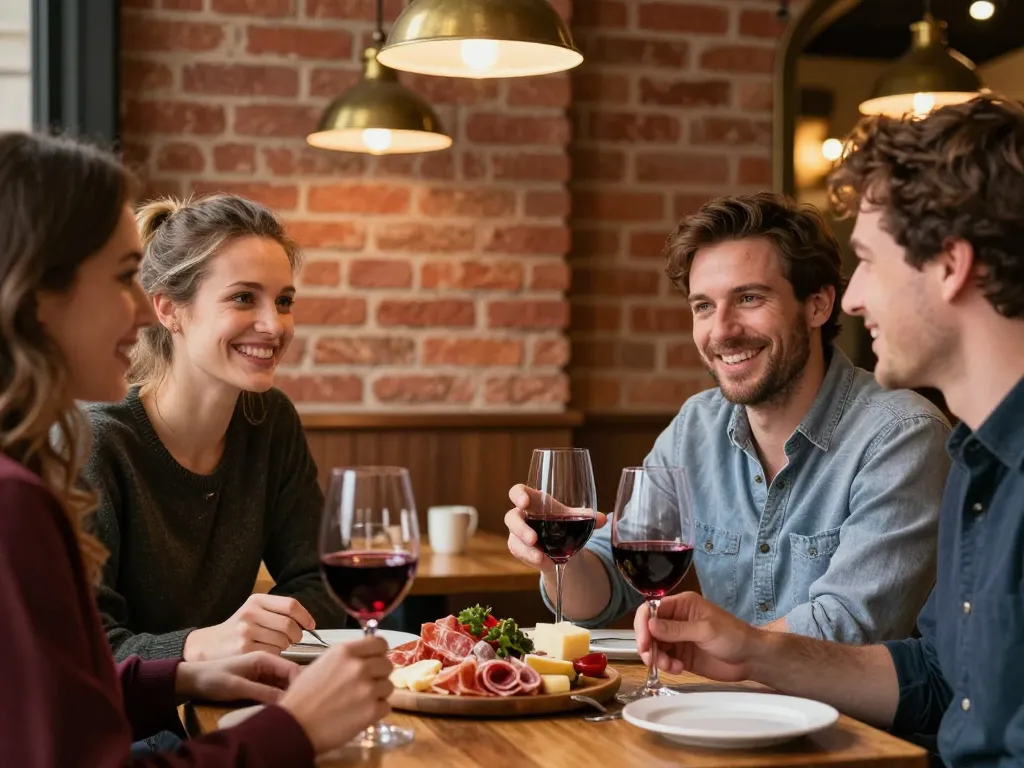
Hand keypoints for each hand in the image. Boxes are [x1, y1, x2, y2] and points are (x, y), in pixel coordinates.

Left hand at [175, 651, 300, 704]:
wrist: (192, 680)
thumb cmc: (212, 679)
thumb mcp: (237, 687)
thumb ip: (263, 692)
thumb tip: (286, 700)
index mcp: (264, 658)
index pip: (293, 668)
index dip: (299, 684)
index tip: (297, 702)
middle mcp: (267, 663)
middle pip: (290, 677)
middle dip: (293, 691)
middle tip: (290, 708)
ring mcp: (263, 672)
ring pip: (283, 684)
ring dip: (285, 695)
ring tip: (283, 709)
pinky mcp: (258, 681)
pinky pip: (274, 689)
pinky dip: (276, 698)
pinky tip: (273, 707)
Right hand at [183, 594, 314, 660]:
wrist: (208, 646)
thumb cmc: (237, 629)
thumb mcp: (254, 611)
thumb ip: (277, 611)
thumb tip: (308, 622)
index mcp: (256, 600)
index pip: (291, 605)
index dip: (305, 616)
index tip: (310, 624)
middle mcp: (250, 614)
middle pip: (289, 624)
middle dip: (297, 634)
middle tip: (293, 639)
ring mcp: (246, 632)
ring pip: (283, 641)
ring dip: (285, 646)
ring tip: (275, 645)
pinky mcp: (244, 650)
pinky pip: (272, 654)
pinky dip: (275, 655)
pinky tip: (267, 653)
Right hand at [279, 636, 392, 754]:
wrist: (294, 727)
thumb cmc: (302, 697)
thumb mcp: (322, 664)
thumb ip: (346, 659)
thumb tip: (365, 657)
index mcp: (345, 652)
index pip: (380, 643)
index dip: (379, 652)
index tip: (375, 660)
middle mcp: (359, 666)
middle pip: (387, 664)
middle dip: (379, 675)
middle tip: (365, 685)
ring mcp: (368, 689)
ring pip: (388, 686)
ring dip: (378, 694)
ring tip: (359, 702)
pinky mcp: (372, 711)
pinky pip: (386, 706)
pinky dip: (376, 711)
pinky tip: (360, 714)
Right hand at [504, 484, 606, 570]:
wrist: (562, 546)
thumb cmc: (564, 524)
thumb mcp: (575, 519)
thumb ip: (587, 518)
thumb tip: (603, 518)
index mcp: (534, 501)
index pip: (518, 492)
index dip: (518, 495)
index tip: (524, 502)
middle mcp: (523, 516)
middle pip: (511, 517)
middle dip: (520, 528)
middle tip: (533, 538)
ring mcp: (518, 533)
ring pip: (513, 538)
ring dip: (525, 548)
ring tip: (539, 556)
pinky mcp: (518, 548)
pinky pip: (519, 552)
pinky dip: (531, 558)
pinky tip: (543, 562)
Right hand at [634, 592, 763, 682]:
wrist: (751, 658)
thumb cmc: (733, 636)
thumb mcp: (705, 630)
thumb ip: (676, 629)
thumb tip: (650, 625)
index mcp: (682, 605)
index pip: (652, 610)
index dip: (643, 624)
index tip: (643, 642)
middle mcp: (676, 620)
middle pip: (649, 629)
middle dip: (647, 644)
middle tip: (651, 659)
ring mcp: (678, 639)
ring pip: (654, 646)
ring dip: (657, 658)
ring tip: (671, 666)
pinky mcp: (681, 656)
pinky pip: (664, 659)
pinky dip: (666, 665)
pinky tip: (678, 669)